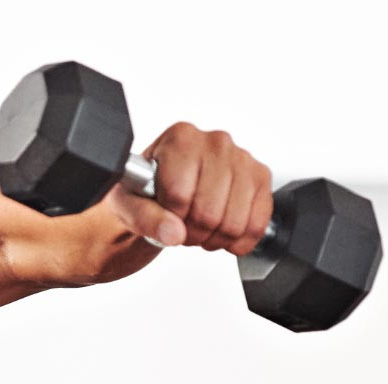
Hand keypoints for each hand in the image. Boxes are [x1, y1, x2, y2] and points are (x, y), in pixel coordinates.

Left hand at [44, 122, 274, 286]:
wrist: (163, 192)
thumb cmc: (144, 192)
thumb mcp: (127, 205)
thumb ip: (144, 218)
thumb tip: (173, 231)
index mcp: (180, 139)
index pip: (179, 194)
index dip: (168, 218)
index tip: (162, 216)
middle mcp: (215, 141)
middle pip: (208, 211)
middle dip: (191, 233)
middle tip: (181, 227)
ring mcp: (242, 158)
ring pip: (233, 221)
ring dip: (213, 238)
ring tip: (199, 229)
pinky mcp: (260, 177)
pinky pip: (258, 222)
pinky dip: (239, 240)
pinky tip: (222, 236)